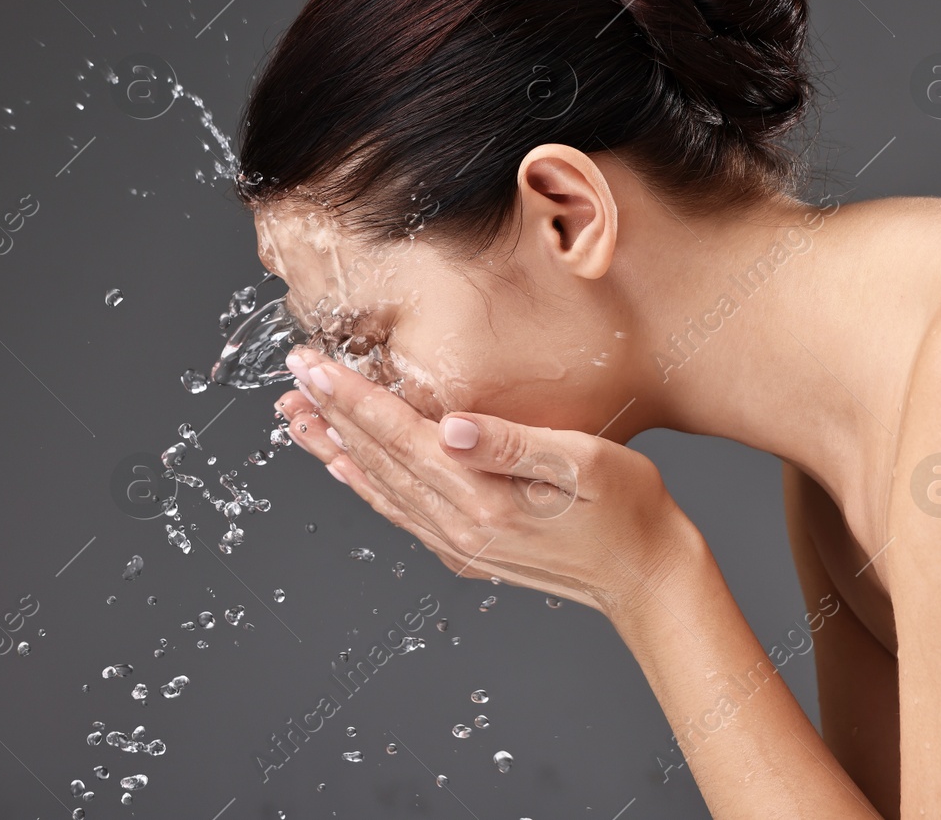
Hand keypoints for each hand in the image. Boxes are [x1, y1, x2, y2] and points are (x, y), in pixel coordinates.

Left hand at [277, 346, 698, 618]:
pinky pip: (399, 512)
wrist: (649, 577)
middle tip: (290, 378)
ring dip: (335, 450)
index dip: (351, 396)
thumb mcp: (584, 462)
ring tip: (298, 419)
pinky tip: (347, 469)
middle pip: (377, 460)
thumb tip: (450, 425)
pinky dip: (365, 486)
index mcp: (484, 498)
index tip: (311, 363)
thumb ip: (513, 443)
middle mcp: (460, 527)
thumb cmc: (630, 509)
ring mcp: (459, 544)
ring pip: (379, 488)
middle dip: (329, 415)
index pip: (398, 435)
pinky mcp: (466, 551)